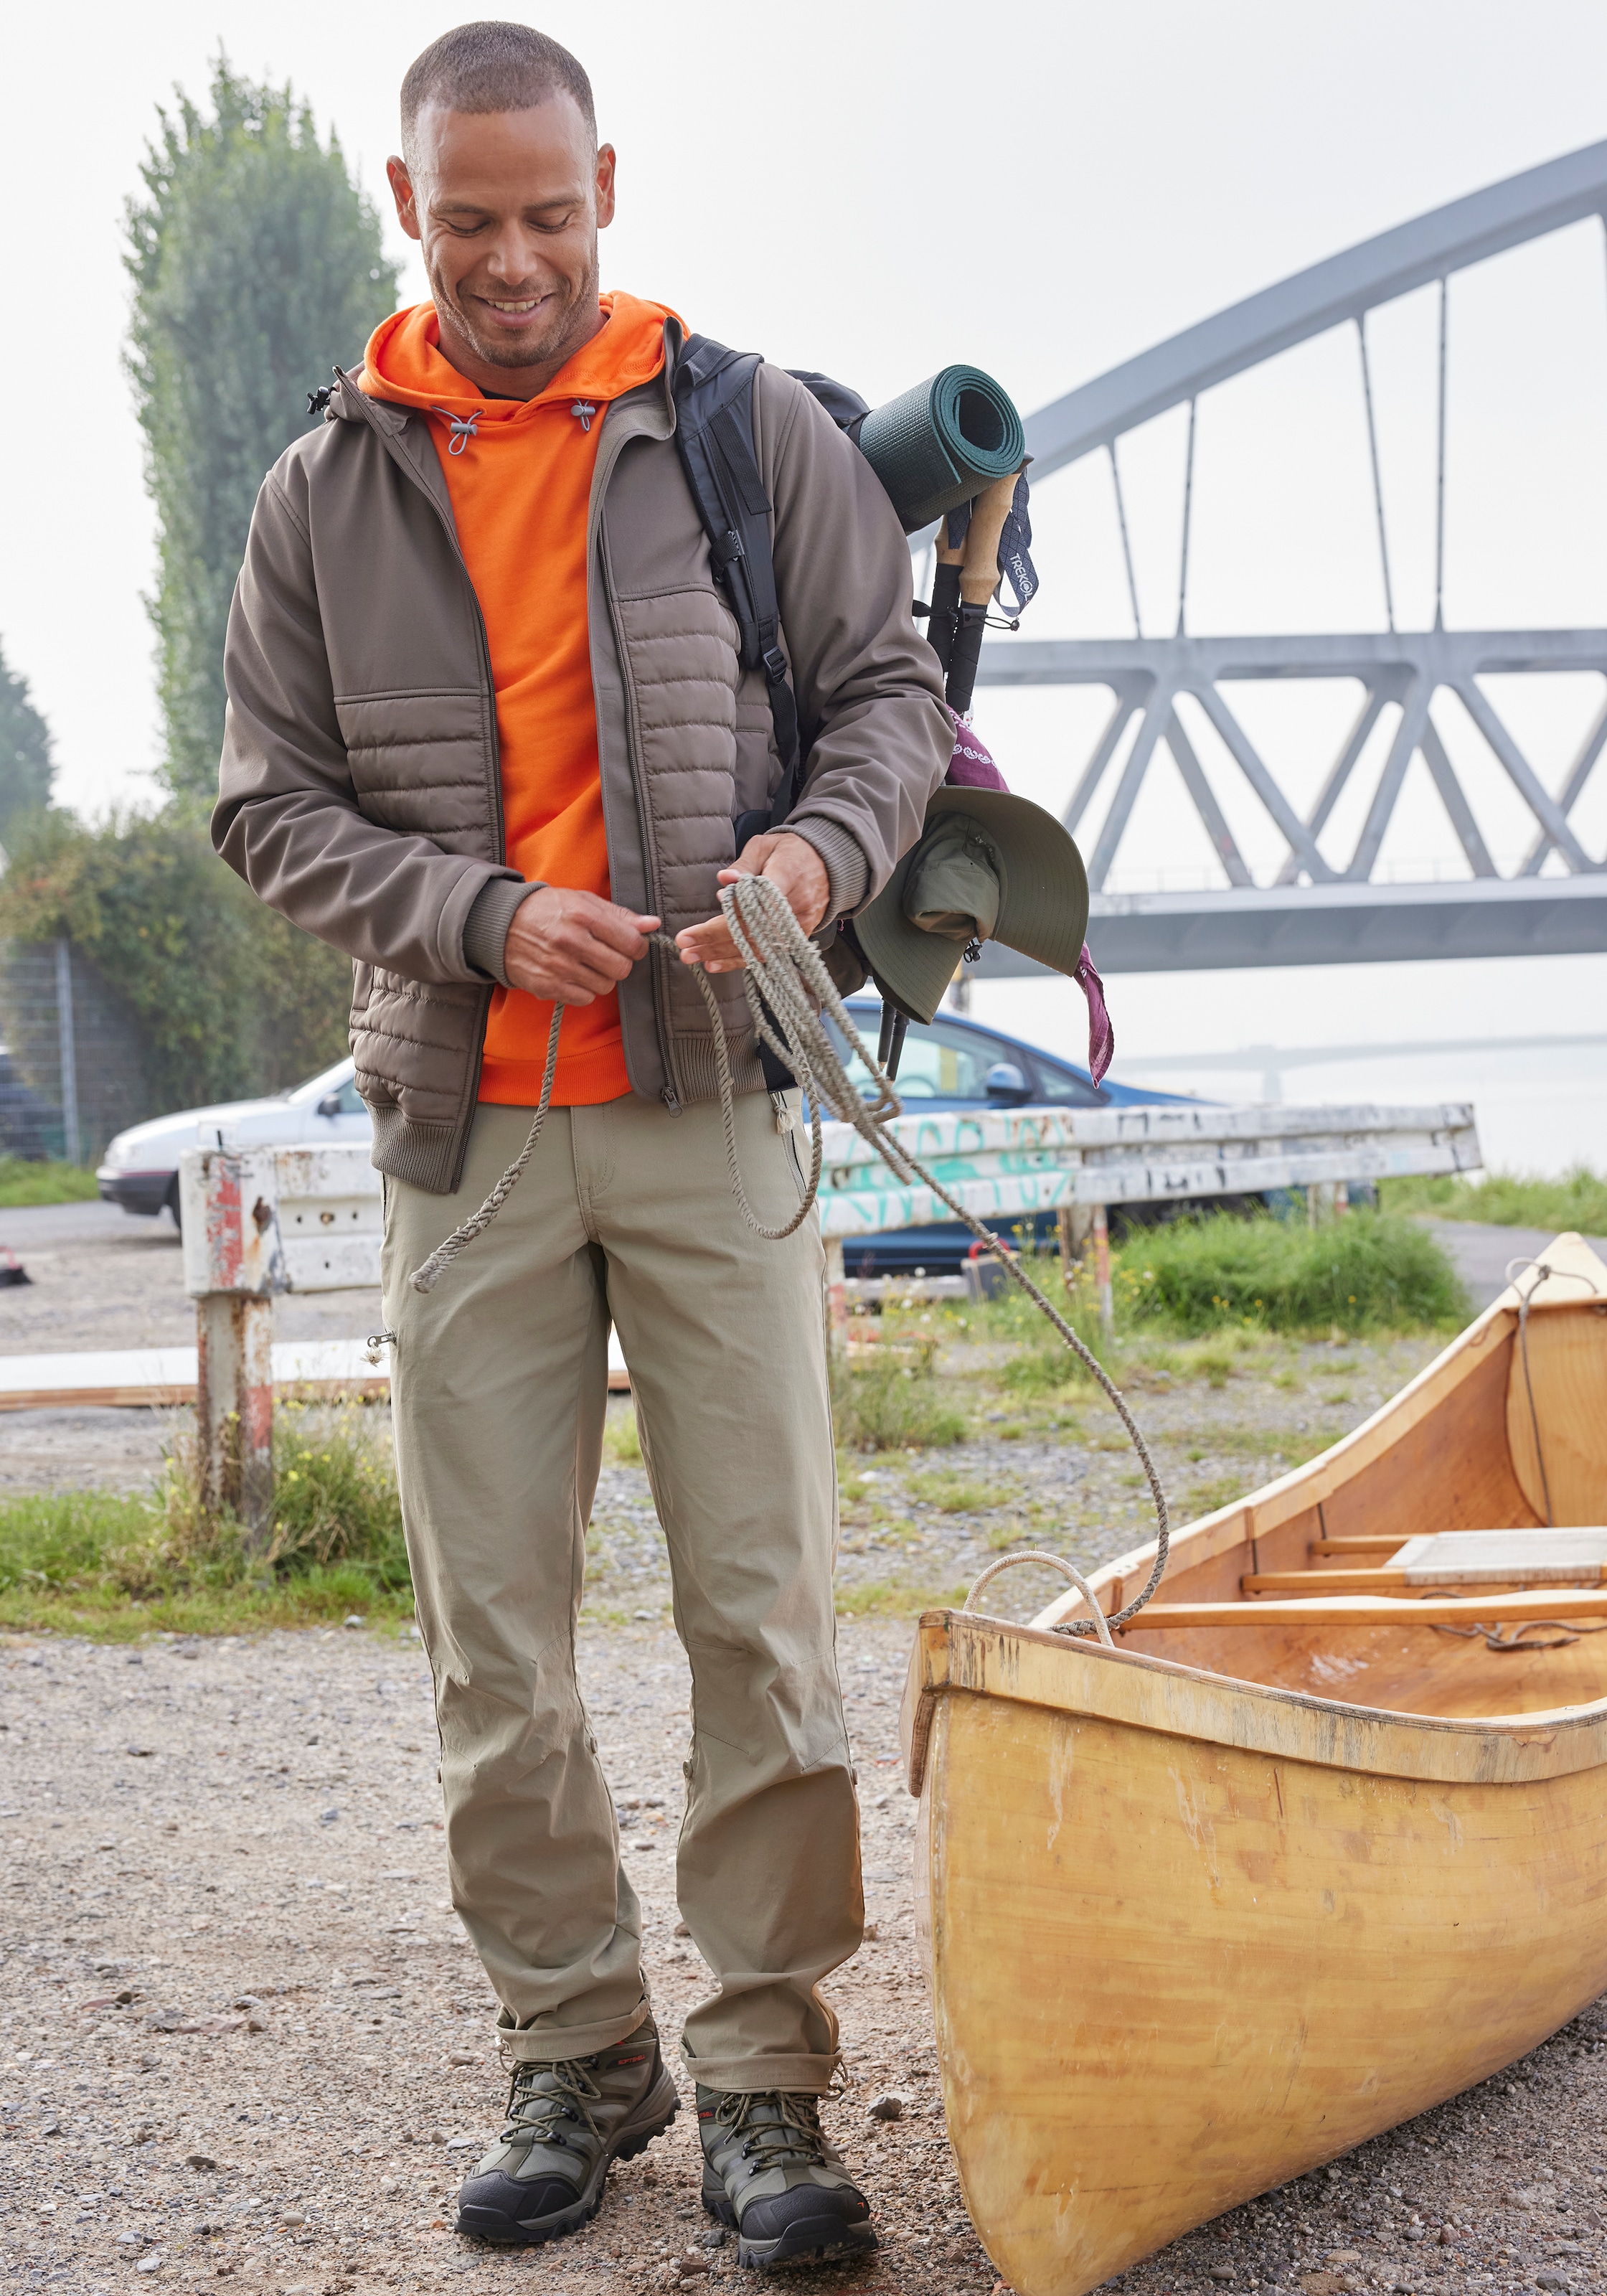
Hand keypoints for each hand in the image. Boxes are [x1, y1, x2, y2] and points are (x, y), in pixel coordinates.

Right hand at [502, 886, 660, 1004]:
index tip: (630, 945)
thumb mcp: (583, 901)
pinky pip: (585, 998)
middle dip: (620, 963)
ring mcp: (559, 966)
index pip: (631, 943)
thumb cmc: (547, 910)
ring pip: (605, 986)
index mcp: (583, 916)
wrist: (500, 924)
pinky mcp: (548, 986)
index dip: (637, 946)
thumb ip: (619, 914)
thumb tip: (652, 925)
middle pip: (621, 968)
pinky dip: (584, 990)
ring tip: (588, 964)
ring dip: (602, 977)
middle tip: (608, 955)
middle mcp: (571, 941)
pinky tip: (574, 975)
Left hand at [674, 832, 829, 972]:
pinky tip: (715, 964)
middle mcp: (795, 908)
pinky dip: (739, 961)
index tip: (692, 930)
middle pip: (751, 932)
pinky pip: (766, 954)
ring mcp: (798, 927)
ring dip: (722, 955)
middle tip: (684, 947)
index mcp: (786, 878)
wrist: (828, 864)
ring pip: (757, 949)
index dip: (721, 921)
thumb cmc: (790, 852)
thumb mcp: (765, 846)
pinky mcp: (797, 939)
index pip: (752, 905)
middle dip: (714, 942)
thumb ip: (743, 865)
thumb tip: (723, 881)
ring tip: (693, 957)